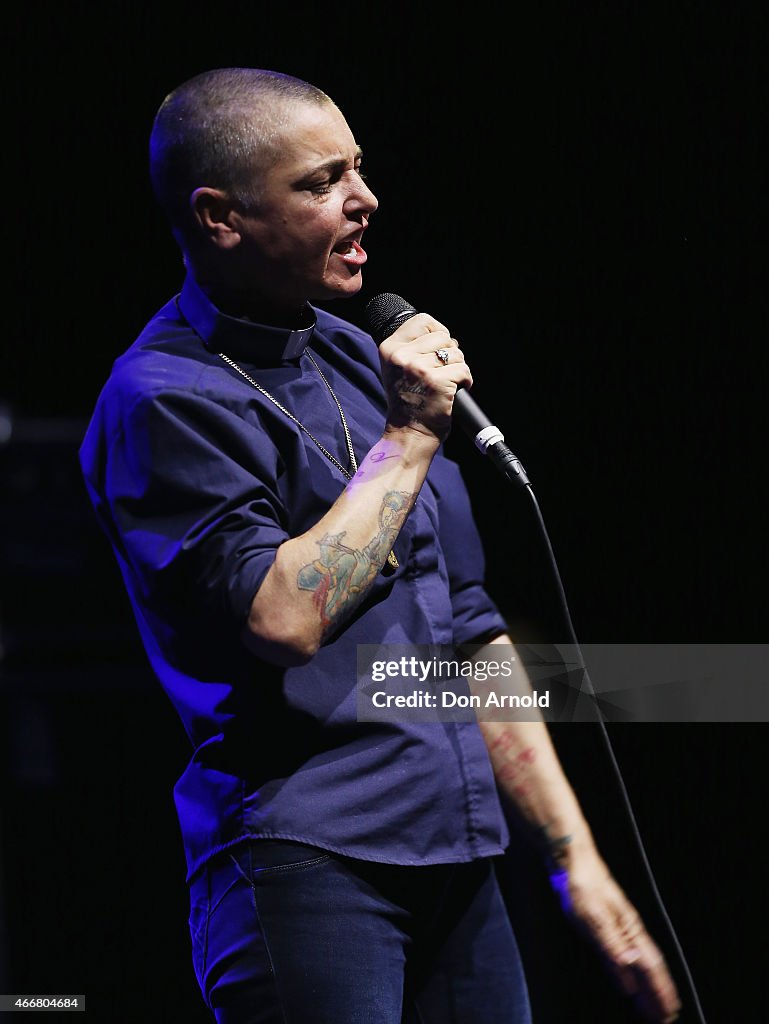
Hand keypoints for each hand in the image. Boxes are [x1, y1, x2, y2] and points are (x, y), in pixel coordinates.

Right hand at [378, 312, 471, 440]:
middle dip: (449, 354)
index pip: (422, 321)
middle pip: (443, 336)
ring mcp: (418, 368)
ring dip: (457, 368)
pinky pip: (463, 370)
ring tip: (446, 383)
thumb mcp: (397, 369)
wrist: (409, 434)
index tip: (438, 350)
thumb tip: (445, 336)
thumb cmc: (408, 403)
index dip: (437, 333)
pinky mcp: (437, 381)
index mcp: (390, 349)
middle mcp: (401, 356)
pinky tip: (454, 391)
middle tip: (441, 373)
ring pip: (456, 353)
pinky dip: (465, 381)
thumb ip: (413, 348)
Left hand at [551, 851, 681, 1022]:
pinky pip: (623, 956)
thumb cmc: (583, 885)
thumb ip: (613, 948)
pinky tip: (627, 981)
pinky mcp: (605, 924)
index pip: (651, 967)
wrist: (571, 859)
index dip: (660, 991)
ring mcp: (617, 926)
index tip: (668, 1012)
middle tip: (665, 1018)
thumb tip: (630, 977)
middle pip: (649, 968)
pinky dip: (629, 973)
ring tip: (651, 1006)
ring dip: (645, 987)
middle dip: (658, 994)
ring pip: (637, 963)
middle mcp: (628, 929)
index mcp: (630, 929)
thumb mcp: (595, 920)